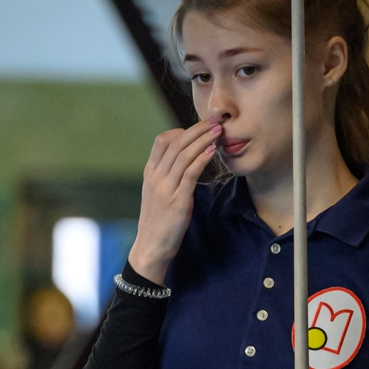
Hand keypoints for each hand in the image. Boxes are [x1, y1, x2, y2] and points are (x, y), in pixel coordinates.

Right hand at [128, 119, 222, 283]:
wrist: (151, 247)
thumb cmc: (158, 221)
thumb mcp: (157, 194)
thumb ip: (167, 176)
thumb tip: (185, 161)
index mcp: (149, 173)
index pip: (162, 141)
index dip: (182, 131)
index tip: (199, 128)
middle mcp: (155, 177)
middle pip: (176, 143)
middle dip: (197, 129)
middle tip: (215, 121)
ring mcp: (165, 189)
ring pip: (183, 155)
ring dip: (203, 139)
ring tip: (219, 131)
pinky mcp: (177, 201)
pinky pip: (190, 173)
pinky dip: (202, 158)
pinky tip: (212, 150)